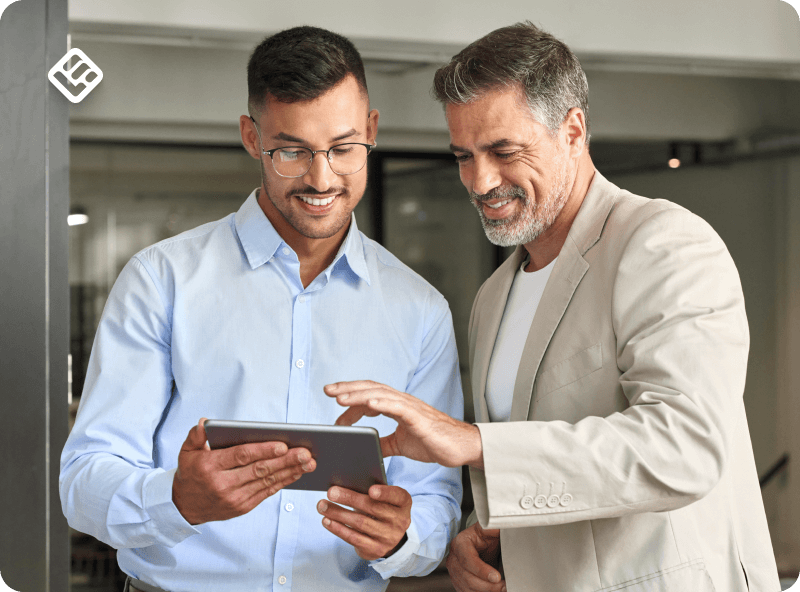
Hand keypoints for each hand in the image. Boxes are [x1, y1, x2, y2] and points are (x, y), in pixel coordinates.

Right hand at [172, 418, 316, 524]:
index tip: (282, 444)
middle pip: (259, 470)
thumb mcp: (186, 452)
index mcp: (210, 467)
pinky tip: (297, 472)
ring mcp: (234, 498)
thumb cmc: (190, 473)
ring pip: (267, 482)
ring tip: (309, 462)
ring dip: (290, 471)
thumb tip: (205, 422)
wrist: (184, 507)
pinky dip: (284, 482)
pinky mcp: (243, 507)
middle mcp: (223, 484)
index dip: (263, 451)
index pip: (240, 456)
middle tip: (305, 452)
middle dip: (285, 461)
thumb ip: (196, 436)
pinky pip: (266, 492)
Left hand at [317, 484, 411, 559]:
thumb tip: (346, 483)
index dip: (384, 493)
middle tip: (331, 492)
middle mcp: (399, 521)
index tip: (371, 490)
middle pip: (372, 508)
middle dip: (349, 499)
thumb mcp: (386, 499)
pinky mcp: (375, 549)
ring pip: (360, 523)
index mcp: (403, 503)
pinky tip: (327, 521)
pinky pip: (354, 538)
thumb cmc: (384, 509)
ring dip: (338, 513)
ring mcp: (388, 537)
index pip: (397, 496)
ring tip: (322, 505)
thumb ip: (374, 490)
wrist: (391, 536)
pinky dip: (338, 529)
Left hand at [324, 380, 482, 468]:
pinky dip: (382, 402)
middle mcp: (401, 402)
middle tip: (326, 390)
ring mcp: (410, 407)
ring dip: (358, 394)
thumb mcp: (402, 445)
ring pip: (380, 394)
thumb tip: (369, 449)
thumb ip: (385, 443)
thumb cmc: (434, 442)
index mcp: (397, 407)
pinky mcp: (419, 417)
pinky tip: (368, 402)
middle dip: (347, 389)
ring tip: (339, 396)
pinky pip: (398, 406)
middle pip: (370, 389)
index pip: (369, 396)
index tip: (333, 403)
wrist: (461, 448)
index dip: (351, 397)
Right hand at [447, 522, 504, 591]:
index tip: (497, 576)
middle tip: (504, 585)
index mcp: (460, 543)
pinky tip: (494, 590)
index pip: (467, 559)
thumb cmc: (484, 537)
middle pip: (467, 577)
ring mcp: (454, 572)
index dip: (481, 570)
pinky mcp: (459, 583)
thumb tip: (498, 524)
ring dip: (486, 591)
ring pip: (468, 588)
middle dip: (487, 585)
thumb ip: (491, 526)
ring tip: (502, 588)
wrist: (480, 545)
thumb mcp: (487, 529)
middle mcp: (454, 559)